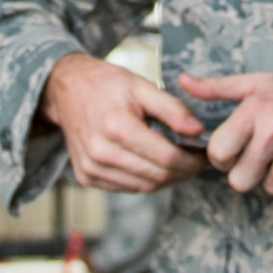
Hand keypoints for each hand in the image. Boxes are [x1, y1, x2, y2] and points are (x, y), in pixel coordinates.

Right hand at [39, 52, 207, 191]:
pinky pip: (126, 188)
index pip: (166, 157)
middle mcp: (100, 152)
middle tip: (198, 161)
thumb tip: (198, 131)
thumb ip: (172, 108)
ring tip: (180, 163)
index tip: (206, 155)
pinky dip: (145, 180)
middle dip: (183, 171)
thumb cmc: (107, 84)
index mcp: (116, 126)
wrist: (67, 89)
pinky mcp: (86, 177)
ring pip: (143, 187)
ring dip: (167, 179)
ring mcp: (90, 168)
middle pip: (156, 176)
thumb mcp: (142, 86)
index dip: (191, 160)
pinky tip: (155, 165)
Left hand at [177, 72, 272, 197]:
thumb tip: (182, 81)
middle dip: (248, 173)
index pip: (217, 152)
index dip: (222, 157)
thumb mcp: (259, 83)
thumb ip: (218, 87)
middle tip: (263, 157)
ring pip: (268, 188)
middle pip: (239, 180)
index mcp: (255, 108)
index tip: (236, 149)